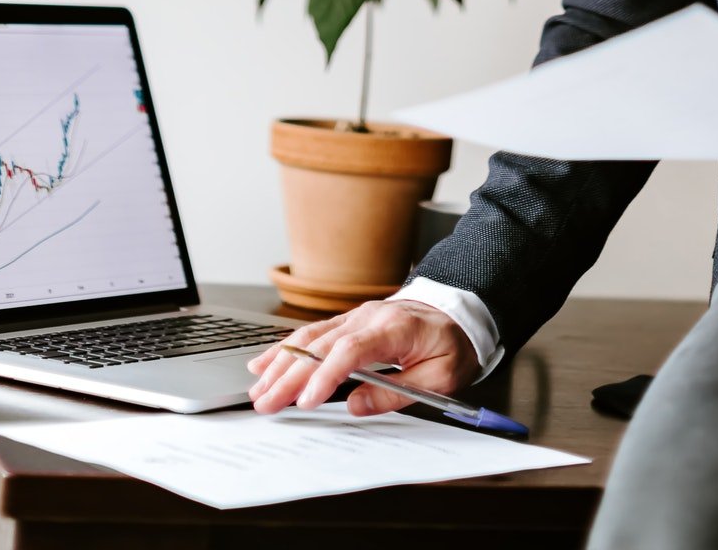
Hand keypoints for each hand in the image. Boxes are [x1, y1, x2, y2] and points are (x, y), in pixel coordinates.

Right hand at [247, 296, 479, 417]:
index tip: (306, 401)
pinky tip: (267, 361)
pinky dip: (288, 348)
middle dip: (290, 375)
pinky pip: (314, 333)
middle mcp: (369, 317)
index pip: (351, 350)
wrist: (459, 311)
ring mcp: (357, 315)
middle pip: (321, 345)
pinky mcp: (351, 320)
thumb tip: (356, 406)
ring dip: (282, 362)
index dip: (325, 375)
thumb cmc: (452, 344)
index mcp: (394, 329)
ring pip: (310, 337)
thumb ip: (397, 392)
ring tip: (259, 387)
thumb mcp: (441, 377)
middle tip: (266, 402)